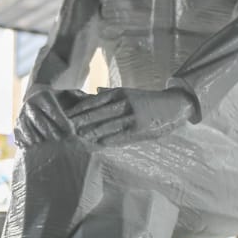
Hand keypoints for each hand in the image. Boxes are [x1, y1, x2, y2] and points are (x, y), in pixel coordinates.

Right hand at [14, 86, 85, 147]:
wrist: (37, 97)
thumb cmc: (59, 99)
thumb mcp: (68, 94)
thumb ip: (80, 97)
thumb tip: (93, 101)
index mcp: (43, 96)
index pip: (52, 110)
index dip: (61, 121)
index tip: (71, 131)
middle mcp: (30, 104)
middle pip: (39, 120)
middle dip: (49, 130)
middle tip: (60, 140)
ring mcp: (21, 115)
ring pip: (26, 127)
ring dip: (34, 136)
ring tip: (43, 144)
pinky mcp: (16, 125)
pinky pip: (17, 134)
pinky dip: (22, 141)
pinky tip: (30, 147)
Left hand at [66, 87, 194, 146]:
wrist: (174, 104)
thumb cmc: (148, 101)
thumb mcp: (129, 93)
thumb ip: (110, 95)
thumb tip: (92, 93)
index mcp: (118, 93)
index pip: (93, 101)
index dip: (78, 109)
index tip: (63, 116)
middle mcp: (123, 102)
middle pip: (97, 113)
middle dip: (80, 121)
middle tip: (64, 128)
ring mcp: (132, 115)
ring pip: (107, 124)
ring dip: (91, 132)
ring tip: (77, 138)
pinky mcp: (141, 127)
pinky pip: (122, 135)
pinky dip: (110, 139)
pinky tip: (99, 144)